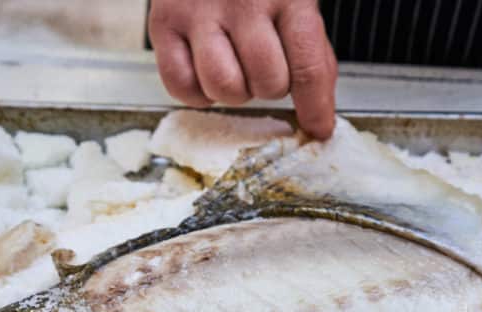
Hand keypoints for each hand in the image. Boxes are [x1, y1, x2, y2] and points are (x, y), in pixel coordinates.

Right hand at [148, 0, 337, 138]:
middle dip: (271, 87)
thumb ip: (311, 52)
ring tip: (235, 68)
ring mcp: (197, 11)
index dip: (315, 106)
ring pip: (224, 88)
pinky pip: (182, 87)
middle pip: (266, 82)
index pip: (307, 66)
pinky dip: (197, 92)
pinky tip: (205, 71)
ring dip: (235, 91)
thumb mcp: (295, 2)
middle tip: (263, 67)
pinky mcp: (162, 23)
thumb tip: (318, 112)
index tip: (318, 129)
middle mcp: (241, 1)